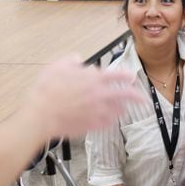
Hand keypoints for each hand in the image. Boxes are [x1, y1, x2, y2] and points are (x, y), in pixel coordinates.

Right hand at [24, 56, 142, 138]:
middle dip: (138, 97)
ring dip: (122, 109)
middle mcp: (100, 95)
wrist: (41, 116)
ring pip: (117, 111)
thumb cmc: (46, 91)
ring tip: (124, 110)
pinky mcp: (92, 125)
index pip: (117, 74)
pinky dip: (110, 122)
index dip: (127, 75)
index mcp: (93, 78)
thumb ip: (70, 61)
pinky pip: (107, 124)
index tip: (133, 77)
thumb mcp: (56, 67)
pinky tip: (110, 122)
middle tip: (144, 100)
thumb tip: (78, 60)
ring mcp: (98, 111)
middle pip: (126, 95)